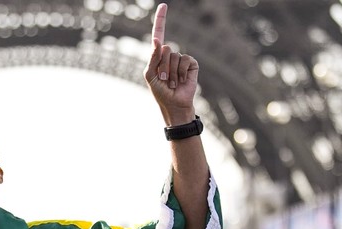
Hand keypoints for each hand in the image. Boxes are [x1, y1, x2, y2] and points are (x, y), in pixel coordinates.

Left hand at [145, 3, 198, 124]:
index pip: (159, 34)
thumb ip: (152, 58)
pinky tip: (181, 81)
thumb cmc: (160, 92)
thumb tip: (157, 40)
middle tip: (163, 80)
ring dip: (171, 73)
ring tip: (172, 83)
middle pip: (165, 49)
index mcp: (158, 57)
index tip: (163, 6)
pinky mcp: (191, 64)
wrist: (174, 105)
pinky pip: (185, 60)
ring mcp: (181, 59)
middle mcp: (170, 55)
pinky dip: (181, 73)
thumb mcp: (150, 76)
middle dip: (162, 66)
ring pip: (174, 56)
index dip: (161, 20)